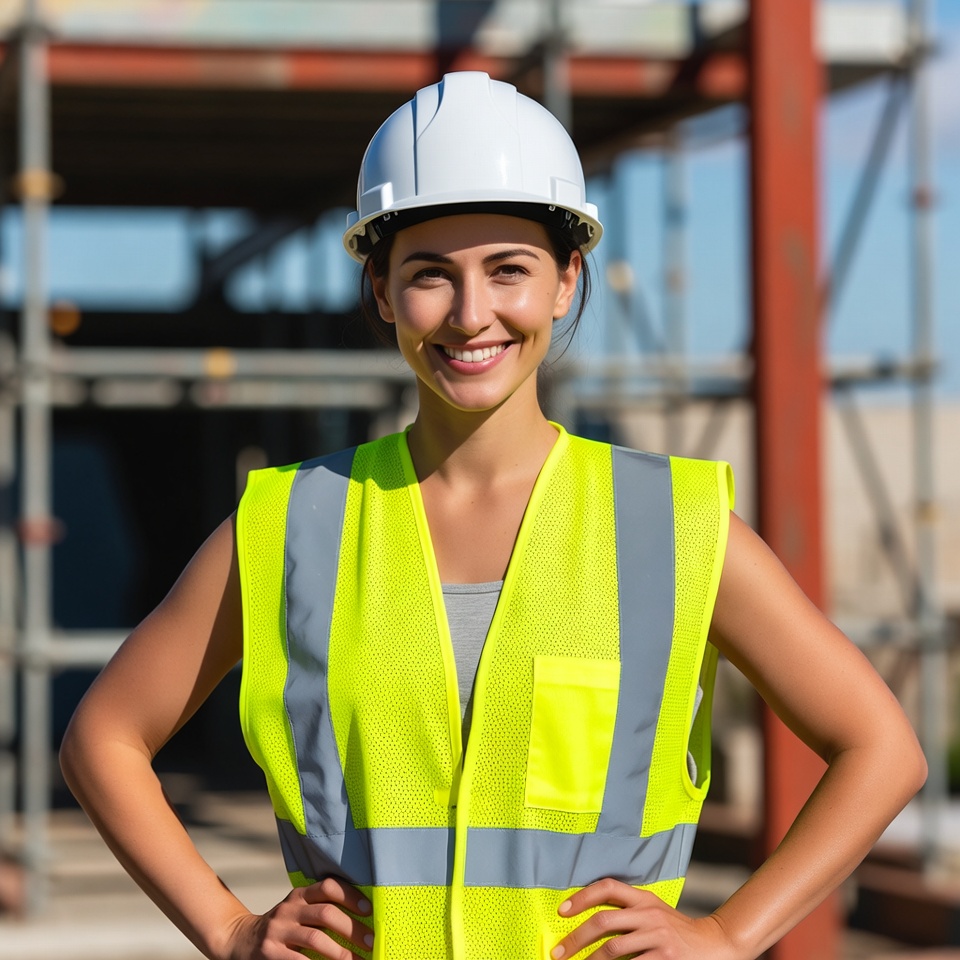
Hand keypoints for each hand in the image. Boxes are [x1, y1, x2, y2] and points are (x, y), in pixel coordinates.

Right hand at [222, 876, 372, 959]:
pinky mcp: (270, 952)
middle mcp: (289, 909)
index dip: (351, 896)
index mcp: (299, 895)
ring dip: (340, 952)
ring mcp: (278, 931)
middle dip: (352, 929)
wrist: (239, 940)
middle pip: (326, 913)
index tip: (369, 910)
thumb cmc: (281, 928)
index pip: (329, 887)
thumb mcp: (297, 911)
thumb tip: (361, 921)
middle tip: (370, 942)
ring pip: (315, 938)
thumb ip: (319, 910)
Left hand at [551, 878, 736, 959]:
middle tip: (558, 953)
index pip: (607, 888)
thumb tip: (587, 923)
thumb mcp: (653, 912)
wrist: (714, 945)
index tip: (561, 911)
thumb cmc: (676, 931)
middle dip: (576, 939)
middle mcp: (649, 914)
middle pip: (603, 921)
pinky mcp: (666, 958)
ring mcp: (658, 937)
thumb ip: (627, 913)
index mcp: (643, 899)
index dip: (581, 897)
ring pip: (613, 948)